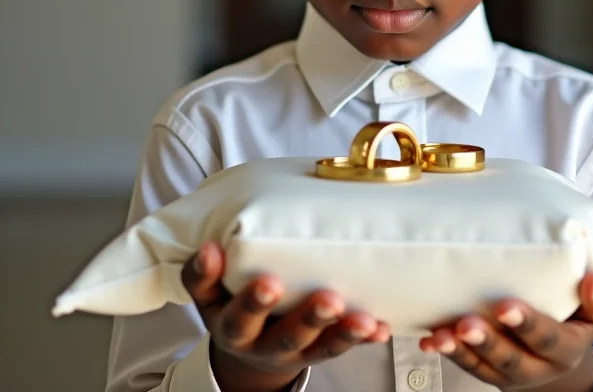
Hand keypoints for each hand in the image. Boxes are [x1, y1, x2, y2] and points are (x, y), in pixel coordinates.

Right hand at [181, 242, 389, 391]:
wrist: (247, 344)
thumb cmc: (230, 301)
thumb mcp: (210, 292)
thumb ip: (206, 272)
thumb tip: (208, 247)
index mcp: (233, 328)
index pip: (237, 318)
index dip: (251, 303)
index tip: (266, 281)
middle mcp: (264, 344)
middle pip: (285, 337)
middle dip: (308, 320)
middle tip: (327, 299)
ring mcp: (295, 351)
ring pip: (320, 347)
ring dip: (343, 332)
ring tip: (363, 319)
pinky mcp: (321, 350)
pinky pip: (344, 347)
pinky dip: (364, 338)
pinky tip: (380, 328)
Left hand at [419, 273, 592, 391]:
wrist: (562, 358)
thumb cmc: (576, 320)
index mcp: (567, 349)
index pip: (548, 339)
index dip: (527, 325)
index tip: (505, 306)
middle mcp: (537, 366)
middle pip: (510, 359)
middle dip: (486, 341)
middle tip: (465, 323)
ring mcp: (509, 373)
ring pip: (483, 367)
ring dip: (459, 350)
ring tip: (440, 335)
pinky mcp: (488, 371)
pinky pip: (465, 365)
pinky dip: (447, 352)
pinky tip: (429, 339)